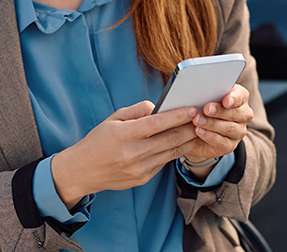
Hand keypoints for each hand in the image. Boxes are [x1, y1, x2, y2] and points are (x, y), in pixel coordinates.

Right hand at [51, 101, 198, 208]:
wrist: (83, 171)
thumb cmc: (98, 140)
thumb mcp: (113, 119)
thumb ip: (136, 111)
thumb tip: (158, 107)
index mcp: (124, 134)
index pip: (157, 124)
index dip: (177, 116)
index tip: (192, 109)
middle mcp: (133, 153)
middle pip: (170, 139)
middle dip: (190, 127)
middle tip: (204, 118)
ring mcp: (140, 168)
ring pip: (171, 152)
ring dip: (188, 141)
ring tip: (200, 130)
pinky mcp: (143, 178)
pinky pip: (164, 162)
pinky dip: (175, 151)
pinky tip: (183, 142)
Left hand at [183, 84, 253, 170]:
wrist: (197, 130)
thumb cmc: (202, 106)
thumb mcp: (204, 96)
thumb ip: (206, 90)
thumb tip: (197, 85)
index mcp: (239, 98)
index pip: (241, 96)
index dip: (234, 98)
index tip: (225, 100)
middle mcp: (243, 115)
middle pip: (235, 113)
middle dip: (219, 111)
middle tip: (206, 109)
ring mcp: (238, 131)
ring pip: (229, 128)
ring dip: (212, 124)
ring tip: (197, 120)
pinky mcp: (230, 145)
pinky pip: (222, 142)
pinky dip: (209, 136)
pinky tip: (199, 131)